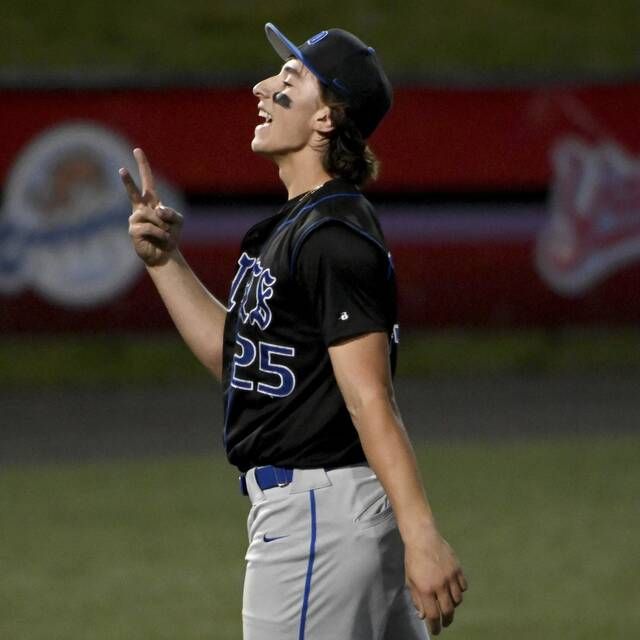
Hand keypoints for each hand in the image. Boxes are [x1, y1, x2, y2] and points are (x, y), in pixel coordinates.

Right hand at [120, 148, 182, 266]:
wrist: (165, 254)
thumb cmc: (170, 236)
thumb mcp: (178, 221)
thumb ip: (171, 212)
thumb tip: (157, 209)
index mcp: (152, 202)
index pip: (147, 181)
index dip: (143, 166)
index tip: (137, 150)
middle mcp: (141, 208)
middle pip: (134, 191)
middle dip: (128, 180)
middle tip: (121, 169)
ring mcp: (135, 219)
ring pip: (151, 215)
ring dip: (163, 226)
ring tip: (164, 234)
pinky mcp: (133, 230)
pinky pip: (149, 227)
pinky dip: (160, 233)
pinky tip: (160, 239)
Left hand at [405, 526, 467, 635]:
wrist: (423, 537)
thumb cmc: (413, 558)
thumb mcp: (410, 580)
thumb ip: (416, 599)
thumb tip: (423, 616)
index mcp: (425, 588)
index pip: (433, 615)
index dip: (435, 626)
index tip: (436, 631)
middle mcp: (440, 585)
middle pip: (448, 610)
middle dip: (447, 620)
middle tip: (445, 623)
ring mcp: (450, 576)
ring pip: (458, 600)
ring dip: (453, 606)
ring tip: (449, 606)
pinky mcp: (457, 569)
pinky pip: (463, 586)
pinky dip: (459, 591)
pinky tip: (454, 591)